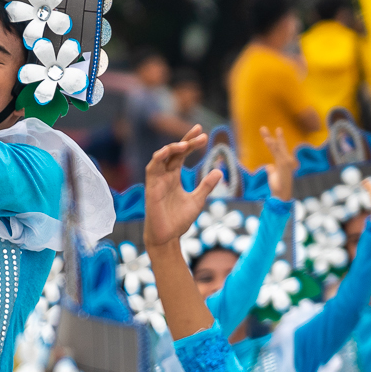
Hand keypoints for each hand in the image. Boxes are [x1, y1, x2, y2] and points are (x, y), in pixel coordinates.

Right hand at [142, 127, 222, 252]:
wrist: (168, 238)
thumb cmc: (179, 220)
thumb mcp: (197, 200)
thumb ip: (206, 185)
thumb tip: (219, 170)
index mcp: (173, 177)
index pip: (181, 154)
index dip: (191, 143)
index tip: (204, 133)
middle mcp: (164, 176)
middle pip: (173, 152)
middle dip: (186, 141)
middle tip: (201, 133)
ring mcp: (156, 181)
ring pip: (160, 157)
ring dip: (172, 148)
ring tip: (186, 144)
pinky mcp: (151, 189)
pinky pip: (151, 169)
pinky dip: (157, 159)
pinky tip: (166, 152)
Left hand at [259, 126, 296, 200]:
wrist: (281, 195)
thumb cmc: (277, 187)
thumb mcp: (273, 176)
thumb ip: (271, 170)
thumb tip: (268, 166)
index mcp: (284, 162)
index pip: (279, 149)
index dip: (276, 140)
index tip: (271, 133)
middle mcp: (287, 160)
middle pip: (279, 145)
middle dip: (272, 136)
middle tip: (262, 128)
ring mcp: (285, 161)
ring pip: (276, 147)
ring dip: (269, 139)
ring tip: (263, 131)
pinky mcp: (283, 163)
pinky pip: (276, 152)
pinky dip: (272, 145)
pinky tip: (267, 139)